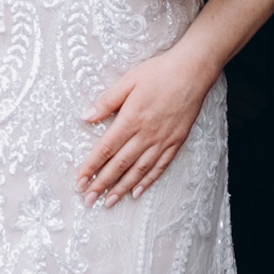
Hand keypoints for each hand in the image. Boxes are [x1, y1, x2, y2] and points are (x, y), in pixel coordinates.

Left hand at [77, 45, 214, 207]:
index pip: (106, 149)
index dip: (91, 167)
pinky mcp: (176, 142)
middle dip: (102, 184)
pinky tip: (137, 192)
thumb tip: (85, 117)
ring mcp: (162, 140)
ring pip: (139, 170)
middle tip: (89, 200)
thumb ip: (107, 101)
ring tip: (109, 202)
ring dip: (122, 188)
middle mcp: (146, 134)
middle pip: (120, 165)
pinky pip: (160, 167)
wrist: (193, 71)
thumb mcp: (128, 80)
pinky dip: (148, 181)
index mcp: (131, 119)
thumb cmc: (159, 72)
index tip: (80, 182)